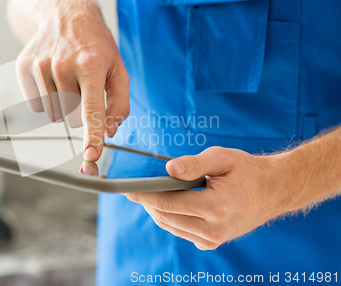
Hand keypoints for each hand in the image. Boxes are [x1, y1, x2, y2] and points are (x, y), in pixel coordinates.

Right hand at [15, 0, 128, 161]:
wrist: (64, 13)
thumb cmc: (96, 45)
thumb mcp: (117, 69)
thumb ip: (119, 103)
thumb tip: (109, 131)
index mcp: (90, 66)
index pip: (91, 110)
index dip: (92, 136)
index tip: (91, 155)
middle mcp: (62, 66)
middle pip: (72, 118)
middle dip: (81, 112)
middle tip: (84, 87)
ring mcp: (40, 66)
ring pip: (53, 115)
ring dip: (63, 106)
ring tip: (68, 78)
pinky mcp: (24, 67)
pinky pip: (36, 106)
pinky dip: (47, 99)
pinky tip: (52, 77)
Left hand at [124, 146, 297, 249]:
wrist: (274, 190)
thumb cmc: (246, 170)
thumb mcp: (221, 158)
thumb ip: (193, 163)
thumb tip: (168, 169)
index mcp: (215, 207)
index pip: (168, 204)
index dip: (144, 196)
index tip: (127, 189)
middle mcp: (213, 229)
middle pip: (166, 217)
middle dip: (148, 203)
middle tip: (135, 189)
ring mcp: (214, 239)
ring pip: (172, 227)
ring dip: (157, 211)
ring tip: (149, 195)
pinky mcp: (213, 242)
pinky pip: (182, 232)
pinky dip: (171, 219)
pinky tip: (170, 205)